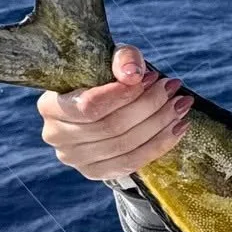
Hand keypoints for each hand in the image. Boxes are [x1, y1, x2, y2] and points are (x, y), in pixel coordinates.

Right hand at [37, 44, 191, 180]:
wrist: (102, 108)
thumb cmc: (104, 78)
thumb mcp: (112, 60)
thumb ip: (123, 58)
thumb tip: (133, 75)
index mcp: (50, 105)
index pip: (89, 106)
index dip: (124, 93)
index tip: (154, 77)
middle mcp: (56, 136)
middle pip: (111, 127)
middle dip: (150, 106)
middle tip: (174, 88)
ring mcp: (74, 159)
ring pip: (124, 145)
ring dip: (160, 124)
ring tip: (181, 105)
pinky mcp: (94, 173)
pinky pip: (132, 162)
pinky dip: (160, 144)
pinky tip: (179, 127)